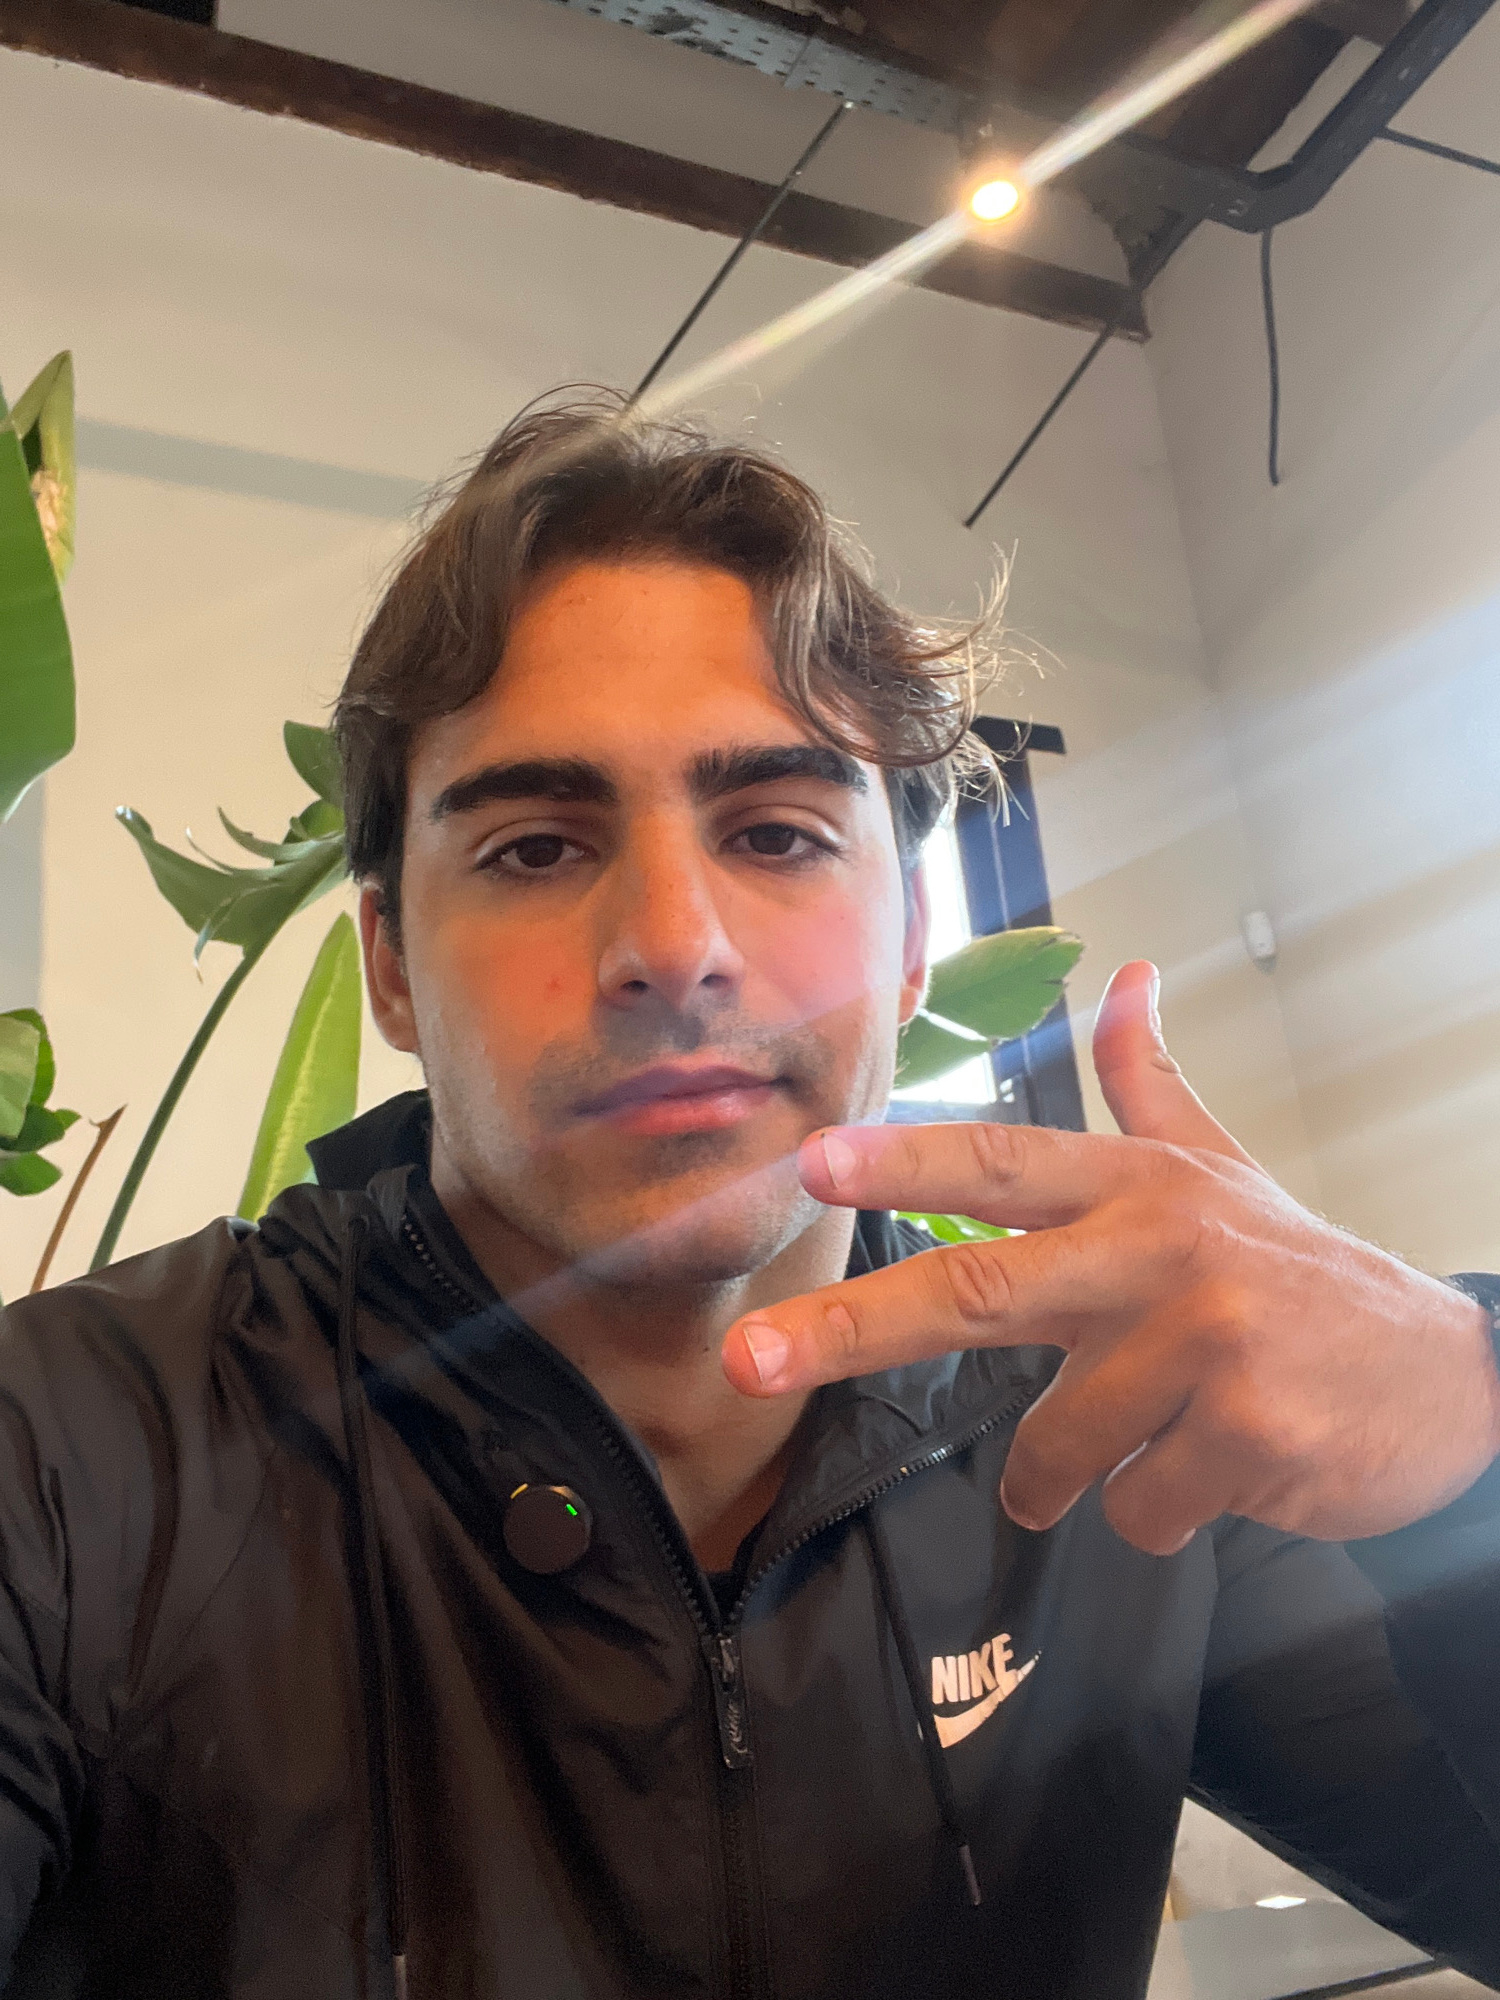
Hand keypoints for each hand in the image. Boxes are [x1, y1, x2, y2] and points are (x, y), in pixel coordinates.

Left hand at [722, 962, 1499, 1554]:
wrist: (1448, 1377)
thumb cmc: (1301, 1276)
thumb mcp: (1224, 1169)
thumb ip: (1150, 1083)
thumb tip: (1126, 972)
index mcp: (1140, 1188)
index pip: (1001, 1160)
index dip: (899, 1159)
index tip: (807, 1164)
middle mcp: (1162, 1251)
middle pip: (978, 1290)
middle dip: (848, 1332)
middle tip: (746, 1363)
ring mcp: (1205, 1344)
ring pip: (1057, 1444)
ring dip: (1067, 1475)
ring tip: (1140, 1440)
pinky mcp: (1245, 1436)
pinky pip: (1134, 1507)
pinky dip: (1152, 1511)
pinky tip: (1215, 1471)